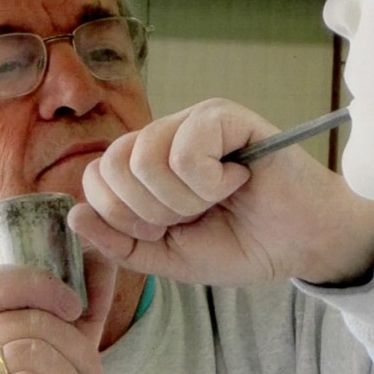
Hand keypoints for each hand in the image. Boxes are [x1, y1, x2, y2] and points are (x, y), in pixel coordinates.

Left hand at [69, 99, 373, 287]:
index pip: (95, 178)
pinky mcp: (223, 116)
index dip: (120, 217)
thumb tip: (73, 215)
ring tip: (217, 198)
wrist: (300, 244)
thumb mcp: (168, 258)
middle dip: (150, 212)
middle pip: (112, 166)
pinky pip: (186, 149)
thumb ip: (119, 244)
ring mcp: (192, 121)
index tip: (162, 232)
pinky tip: (237, 181)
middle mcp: (163, 136)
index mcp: (144, 167)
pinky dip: (209, 182)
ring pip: (146, 159)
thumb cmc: (240, 245)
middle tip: (192, 216)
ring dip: (183, 200)